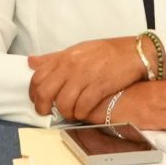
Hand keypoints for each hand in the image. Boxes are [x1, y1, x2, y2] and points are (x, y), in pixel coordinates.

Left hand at [25, 37, 148, 120]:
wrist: (134, 53)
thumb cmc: (106, 53)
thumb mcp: (77, 50)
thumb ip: (54, 59)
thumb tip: (31, 62)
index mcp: (64, 57)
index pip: (38, 77)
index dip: (34, 94)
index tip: (39, 102)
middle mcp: (71, 66)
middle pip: (46, 92)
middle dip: (44, 108)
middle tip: (49, 114)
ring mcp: (85, 76)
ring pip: (64, 103)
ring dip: (66, 113)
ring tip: (71, 113)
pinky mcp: (99, 87)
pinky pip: (82, 107)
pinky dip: (81, 114)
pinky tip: (84, 112)